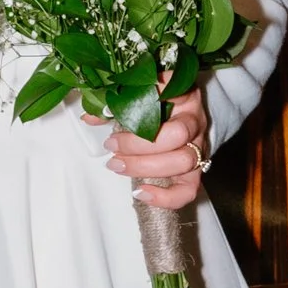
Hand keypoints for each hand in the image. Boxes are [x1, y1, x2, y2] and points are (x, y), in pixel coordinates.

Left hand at [103, 85, 210, 201]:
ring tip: (117, 165)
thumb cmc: (156, 107)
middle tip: (111, 145)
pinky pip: (188, 190)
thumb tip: (89, 117)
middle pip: (177, 134)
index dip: (150, 98)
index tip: (121, 106)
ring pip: (183, 161)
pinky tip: (139, 192)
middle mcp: (194, 120)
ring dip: (145, 166)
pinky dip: (165, 197)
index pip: (174, 91)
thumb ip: (115, 104)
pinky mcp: (196, 171)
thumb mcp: (138, 98)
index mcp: (183, 95)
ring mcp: (199, 147)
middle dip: (138, 144)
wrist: (181, 119)